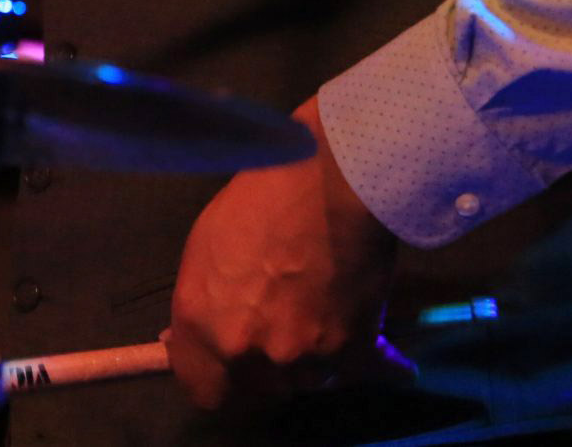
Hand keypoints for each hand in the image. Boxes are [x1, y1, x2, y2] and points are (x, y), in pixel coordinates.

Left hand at [164, 94, 411, 408]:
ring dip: (312, 360)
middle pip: (255, 390)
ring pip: (305, 381)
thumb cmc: (261, 199)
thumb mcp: (206, 247)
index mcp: (200, 321)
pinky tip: (378, 347)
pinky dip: (369, 360)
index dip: (215, 377)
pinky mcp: (350, 353)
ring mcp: (298, 357)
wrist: (329, 180)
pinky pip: (358, 371)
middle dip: (265, 367)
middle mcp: (244, 350)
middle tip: (281, 330)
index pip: (201, 389)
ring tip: (322, 313)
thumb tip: (194, 337)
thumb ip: (202, 303)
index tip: (227, 363)